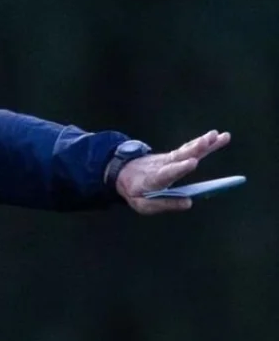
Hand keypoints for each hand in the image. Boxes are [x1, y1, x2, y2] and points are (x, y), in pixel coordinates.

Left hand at [116, 130, 231, 214]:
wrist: (123, 173)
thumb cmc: (135, 192)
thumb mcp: (142, 204)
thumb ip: (164, 204)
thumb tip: (189, 202)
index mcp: (154, 179)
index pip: (167, 172)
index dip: (180, 168)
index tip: (193, 162)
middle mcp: (162, 165)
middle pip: (179, 156)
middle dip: (194, 149)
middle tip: (207, 141)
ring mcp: (168, 158)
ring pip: (186, 150)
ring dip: (202, 142)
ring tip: (218, 135)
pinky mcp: (174, 156)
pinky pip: (189, 148)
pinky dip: (203, 142)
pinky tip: (217, 136)